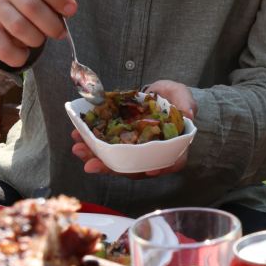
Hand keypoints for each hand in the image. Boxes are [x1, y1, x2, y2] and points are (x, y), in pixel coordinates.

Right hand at [0, 0, 75, 68]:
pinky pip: (2, 48)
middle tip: (60, 33)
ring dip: (37, 39)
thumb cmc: (38, 1)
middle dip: (52, 25)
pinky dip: (18, 56)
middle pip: (32, 7)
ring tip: (41, 39)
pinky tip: (25, 53)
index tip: (71, 10)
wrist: (7, 12)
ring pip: (18, 27)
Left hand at [69, 78, 194, 176]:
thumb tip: (188, 113)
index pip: (171, 162)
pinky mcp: (120, 141)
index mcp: (172, 147)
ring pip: (116, 161)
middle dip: (111, 168)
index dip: (162, 169)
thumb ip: (186, 104)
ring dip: (95, 158)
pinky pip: (105, 147)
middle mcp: (152, 154)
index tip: (149, 171)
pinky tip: (77, 136)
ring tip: (78, 149)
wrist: (158, 93)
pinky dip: (90, 144)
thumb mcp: (182, 96)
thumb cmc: (174, 98)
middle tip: (92, 165)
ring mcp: (134, 149)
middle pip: (135, 167)